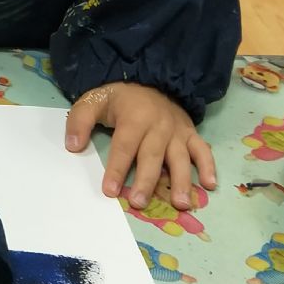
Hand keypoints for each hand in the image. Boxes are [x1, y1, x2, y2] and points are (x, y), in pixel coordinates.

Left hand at [65, 82, 215, 209]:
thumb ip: (80, 121)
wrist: (150, 80)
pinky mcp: (190, 134)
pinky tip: (210, 186)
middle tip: (139, 202)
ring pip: (180, 157)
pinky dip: (209, 167)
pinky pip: (203, 150)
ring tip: (180, 203)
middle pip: (152, 155)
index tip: (109, 191)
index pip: (124, 146)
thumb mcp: (94, 101)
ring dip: (181, 181)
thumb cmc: (120, 98)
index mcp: (134, 117)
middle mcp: (158, 125)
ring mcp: (177, 131)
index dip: (117, 169)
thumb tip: (73, 145)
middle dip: (147, 180)